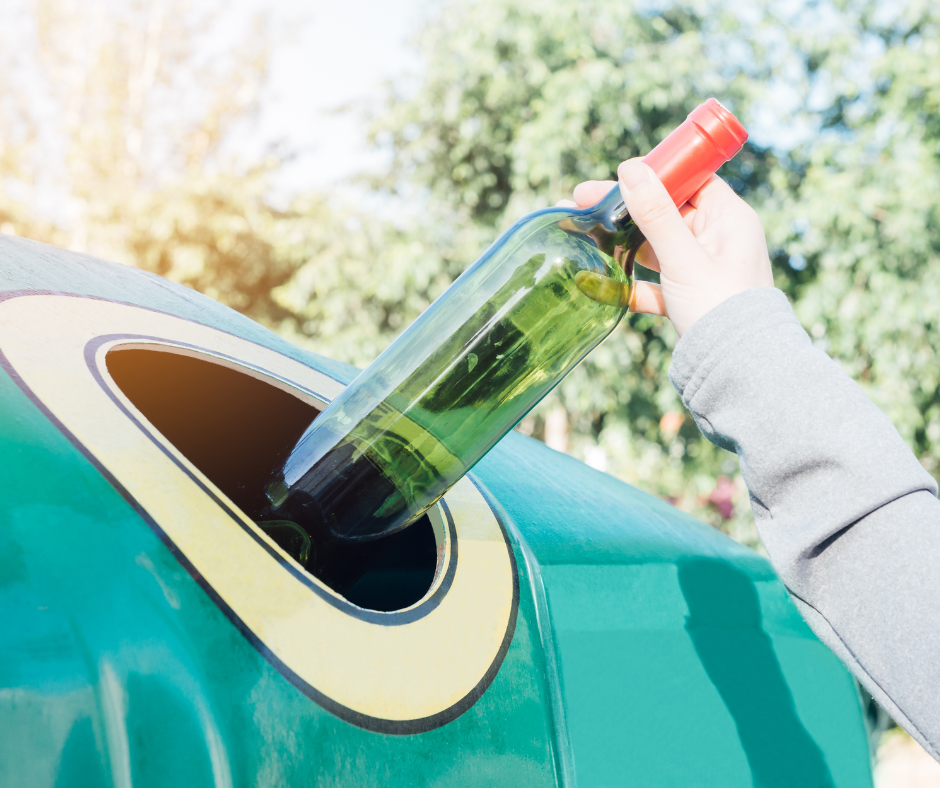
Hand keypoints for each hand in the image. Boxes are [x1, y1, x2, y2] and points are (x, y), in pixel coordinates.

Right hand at [558, 158, 773, 337]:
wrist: (738, 369)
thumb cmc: (719, 306)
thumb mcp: (682, 257)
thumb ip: (655, 214)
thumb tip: (631, 170)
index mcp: (729, 219)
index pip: (690, 180)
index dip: (655, 173)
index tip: (619, 173)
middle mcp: (720, 239)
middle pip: (667, 211)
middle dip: (627, 209)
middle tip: (583, 201)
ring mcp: (705, 269)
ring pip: (658, 246)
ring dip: (625, 244)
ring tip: (587, 237)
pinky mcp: (691, 297)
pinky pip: (657, 282)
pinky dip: (634, 283)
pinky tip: (603, 285)